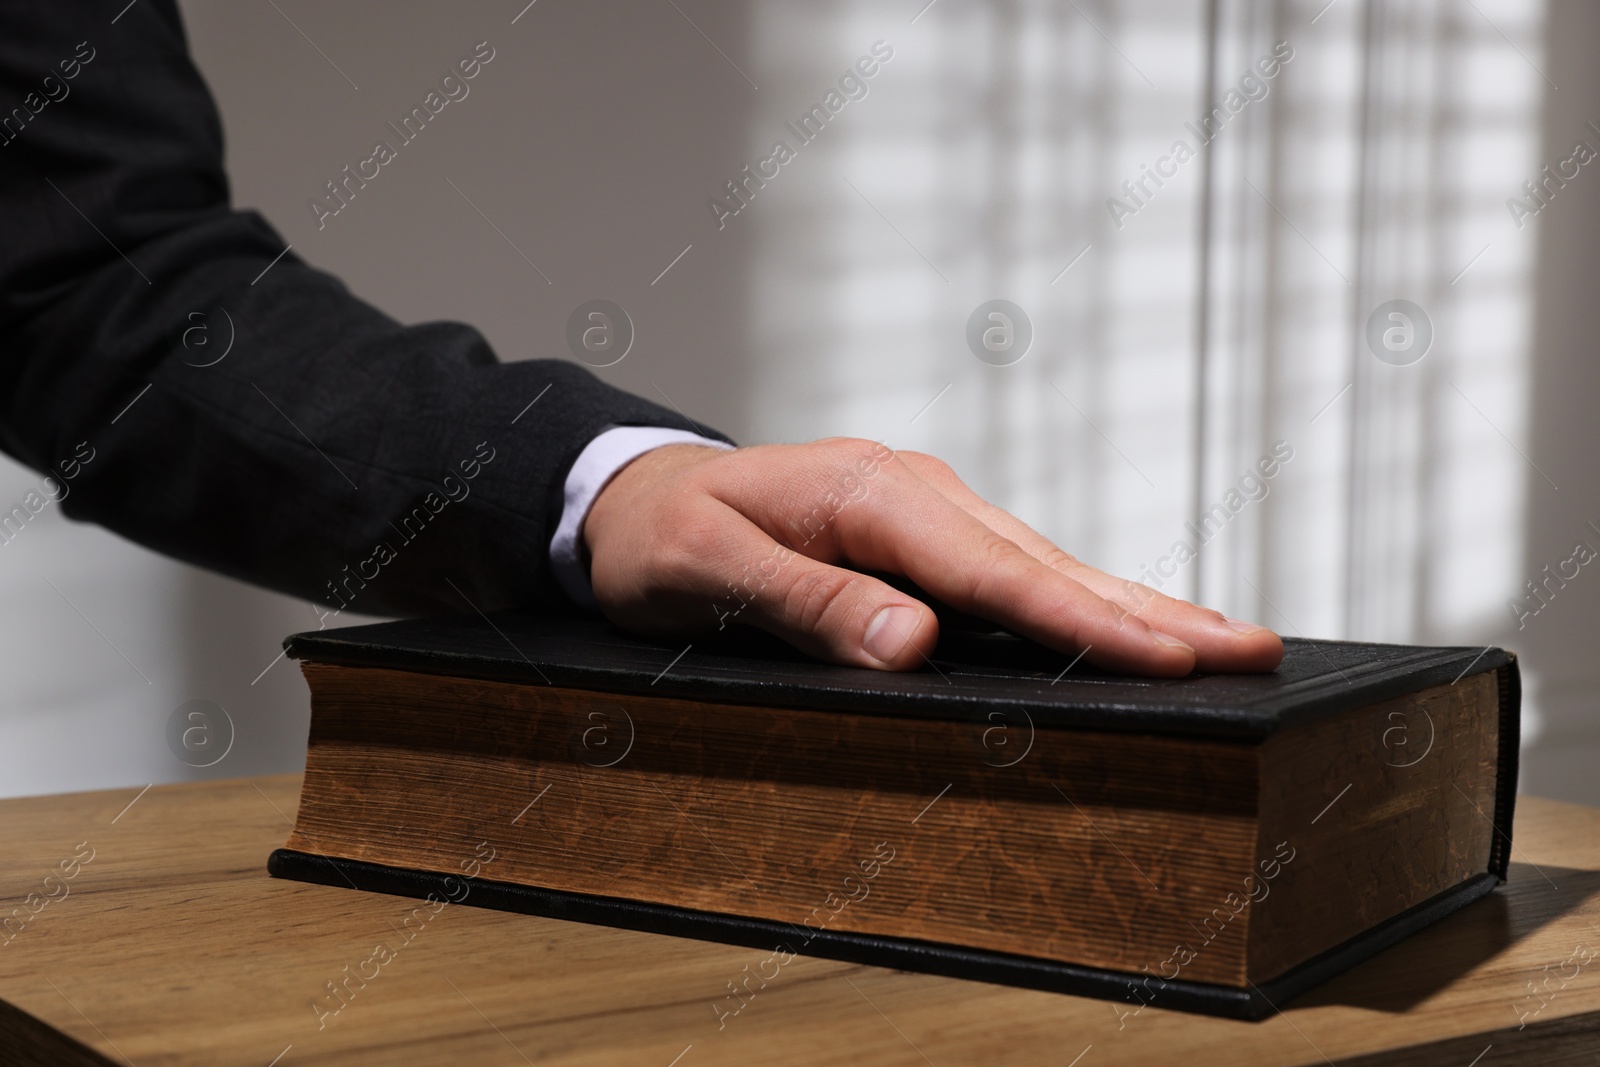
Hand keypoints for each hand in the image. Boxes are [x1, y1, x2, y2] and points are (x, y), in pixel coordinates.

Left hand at [582, 437, 1282, 675]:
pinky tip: (1127, 622)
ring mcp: (924, 507)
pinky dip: (1082, 598)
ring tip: (1226, 639)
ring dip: (1136, 603)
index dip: (1087, 620)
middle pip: (1047, 562)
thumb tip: (912, 646)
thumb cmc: (661, 536)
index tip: (1172, 657)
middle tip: (1255, 648)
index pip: (995, 572)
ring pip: (1045, 562)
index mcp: (871, 494)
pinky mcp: (923, 530)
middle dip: (1152, 611)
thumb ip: (806, 604)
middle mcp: (914, 491)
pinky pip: (1015, 568)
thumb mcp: (706, 571)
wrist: (632, 493)